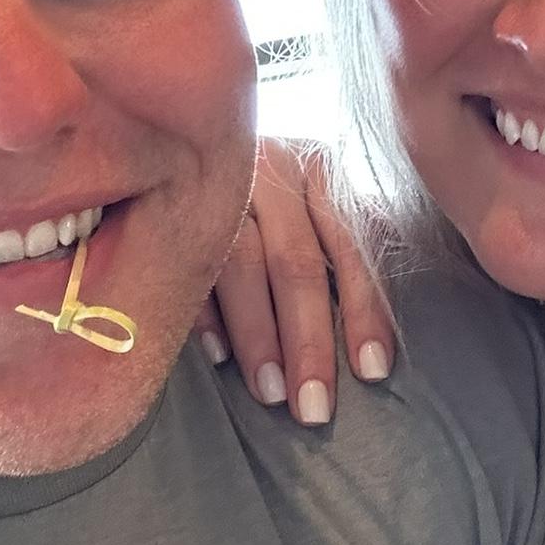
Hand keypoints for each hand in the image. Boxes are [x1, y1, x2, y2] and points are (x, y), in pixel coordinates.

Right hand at [195, 137, 394, 424]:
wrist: (172, 137)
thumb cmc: (276, 190)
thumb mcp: (319, 197)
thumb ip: (345, 242)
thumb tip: (379, 324)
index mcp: (318, 168)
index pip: (350, 248)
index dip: (364, 312)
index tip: (373, 371)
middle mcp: (270, 168)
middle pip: (296, 264)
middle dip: (308, 342)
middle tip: (314, 408)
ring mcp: (216, 185)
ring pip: (241, 267)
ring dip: (257, 338)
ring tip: (271, 394)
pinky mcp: (166, 205)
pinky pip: (187, 265)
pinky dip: (204, 313)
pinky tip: (219, 358)